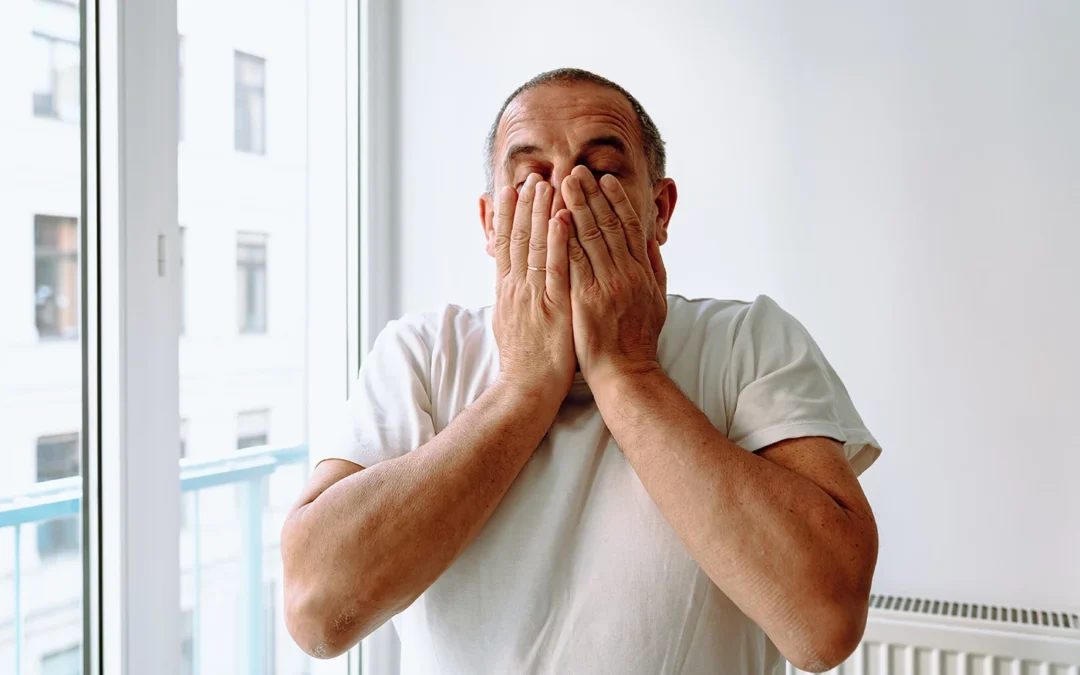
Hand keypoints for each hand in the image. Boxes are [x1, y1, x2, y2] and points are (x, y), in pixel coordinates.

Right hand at [492, 173, 575, 398]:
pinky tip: (562, 218)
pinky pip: (555, 267)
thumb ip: (511, 295)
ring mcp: (533, 295)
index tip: (511, 189)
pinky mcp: (552, 306)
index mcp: (507, 290)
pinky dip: (558, 241)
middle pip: (518, 237)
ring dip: (540, 212)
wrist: (527, 388)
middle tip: (532, 176)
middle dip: (525, 204)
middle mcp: (516, 287)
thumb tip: (508, 277)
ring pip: (535, 245)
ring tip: (546, 184)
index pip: (505, 243)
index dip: (508, 214)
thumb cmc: (525, 359)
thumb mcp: (510, 320)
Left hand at [557, 166, 667, 385]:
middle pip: (608, 224)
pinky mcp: (586, 299)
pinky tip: (553, 218)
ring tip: (561, 183)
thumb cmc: (639, 339)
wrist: (626, 372)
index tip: (604, 179)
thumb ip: (654, 267)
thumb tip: (650, 240)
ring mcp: (606, 285)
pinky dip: (564, 237)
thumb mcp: (657, 300)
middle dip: (591, 194)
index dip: (617, 200)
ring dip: (574, 206)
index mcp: (642, 271)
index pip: (629, 226)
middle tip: (576, 170)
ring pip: (590, 237)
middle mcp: (626, 274)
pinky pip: (573, 261)